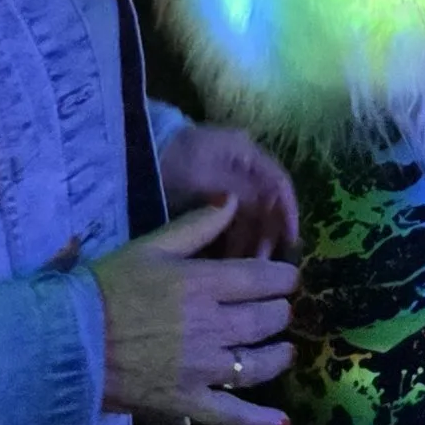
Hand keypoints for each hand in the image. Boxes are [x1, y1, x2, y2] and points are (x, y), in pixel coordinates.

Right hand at [94, 202, 294, 424]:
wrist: (67, 341)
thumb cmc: (105, 288)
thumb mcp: (149, 246)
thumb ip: (196, 225)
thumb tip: (231, 201)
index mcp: (204, 284)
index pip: (263, 279)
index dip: (284, 278)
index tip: (288, 278)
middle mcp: (213, 327)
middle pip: (266, 320)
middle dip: (280, 313)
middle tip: (281, 310)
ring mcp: (203, 369)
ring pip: (258, 364)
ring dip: (278, 356)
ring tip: (285, 350)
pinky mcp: (189, 402)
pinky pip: (232, 415)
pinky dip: (260, 421)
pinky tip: (282, 422)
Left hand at [158, 120, 299, 259]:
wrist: (133, 158)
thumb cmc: (170, 160)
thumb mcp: (202, 174)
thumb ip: (236, 192)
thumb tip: (264, 211)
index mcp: (247, 154)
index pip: (280, 184)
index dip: (289, 213)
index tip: (290, 243)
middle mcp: (245, 170)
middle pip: (267, 206)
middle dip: (267, 235)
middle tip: (261, 266)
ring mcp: (229, 187)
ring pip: (251, 219)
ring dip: (251, 244)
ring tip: (243, 270)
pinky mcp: (214, 203)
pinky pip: (233, 225)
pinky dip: (234, 243)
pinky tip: (228, 263)